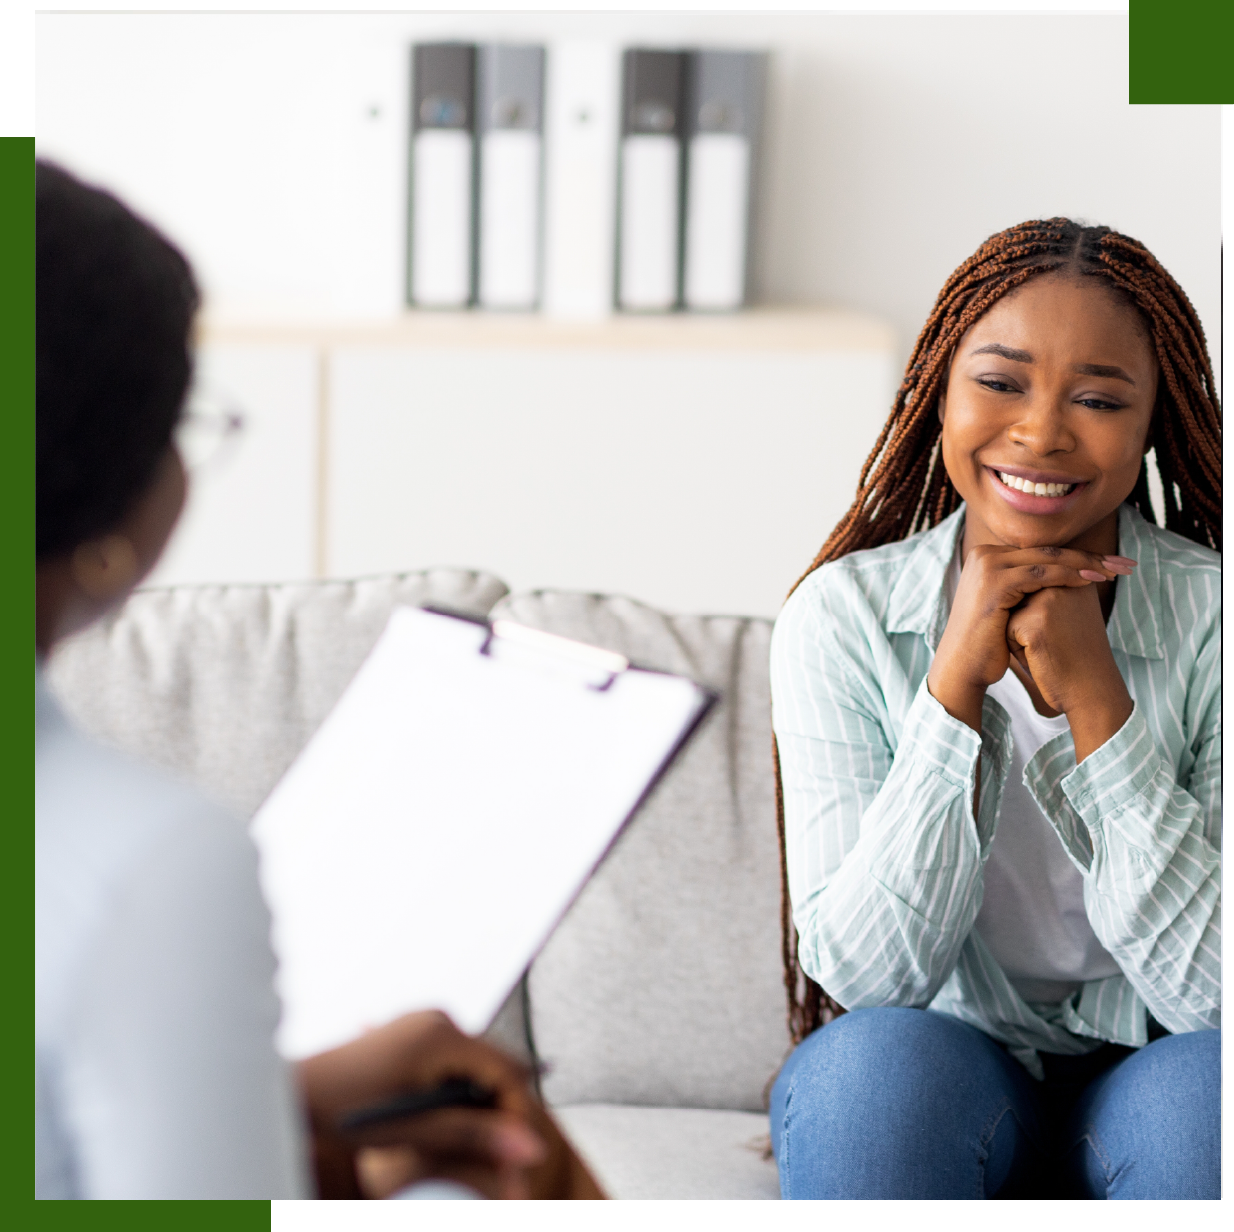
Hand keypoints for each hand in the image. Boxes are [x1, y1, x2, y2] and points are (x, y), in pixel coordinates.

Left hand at [297, 1010, 544, 1199]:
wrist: (298, 1090)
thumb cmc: (343, 1107)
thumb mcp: (414, 1128)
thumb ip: (473, 1136)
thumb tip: (529, 1148)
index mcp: (441, 1033)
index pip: (505, 1072)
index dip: (515, 1118)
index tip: (515, 1157)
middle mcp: (439, 1020)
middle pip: (494, 1070)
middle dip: (499, 1118)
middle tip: (500, 1166)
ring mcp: (427, 1024)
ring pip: (477, 1072)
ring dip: (478, 1112)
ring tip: (469, 1151)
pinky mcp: (418, 1035)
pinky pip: (456, 1066)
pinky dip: (458, 1099)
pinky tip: (445, 1127)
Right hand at [928, 544, 1131, 731]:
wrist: (963, 666)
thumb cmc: (989, 641)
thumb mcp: (1009, 605)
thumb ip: (1026, 584)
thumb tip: (1062, 573)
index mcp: (988, 556)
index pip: (1042, 551)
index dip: (1079, 556)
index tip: (1112, 563)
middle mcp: (984, 554)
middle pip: (1047, 551)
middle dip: (1090, 556)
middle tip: (1124, 563)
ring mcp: (987, 566)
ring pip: (1047, 559)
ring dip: (1086, 564)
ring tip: (1115, 571)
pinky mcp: (994, 582)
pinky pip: (1040, 574)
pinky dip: (1069, 576)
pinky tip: (1093, 581)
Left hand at [1006, 584, 1132, 761]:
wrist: (1092, 688)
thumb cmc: (1076, 651)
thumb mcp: (1069, 608)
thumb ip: (1048, 587)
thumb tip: (1014, 578)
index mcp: (1076, 573)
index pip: (1032, 583)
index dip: (1040, 613)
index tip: (1065, 629)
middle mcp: (1064, 581)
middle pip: (1019, 594)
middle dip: (1027, 619)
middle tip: (1057, 639)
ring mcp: (1049, 600)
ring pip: (1010, 610)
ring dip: (1020, 632)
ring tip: (1049, 646)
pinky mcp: (1034, 622)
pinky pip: (1007, 630)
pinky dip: (1017, 648)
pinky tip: (1042, 656)